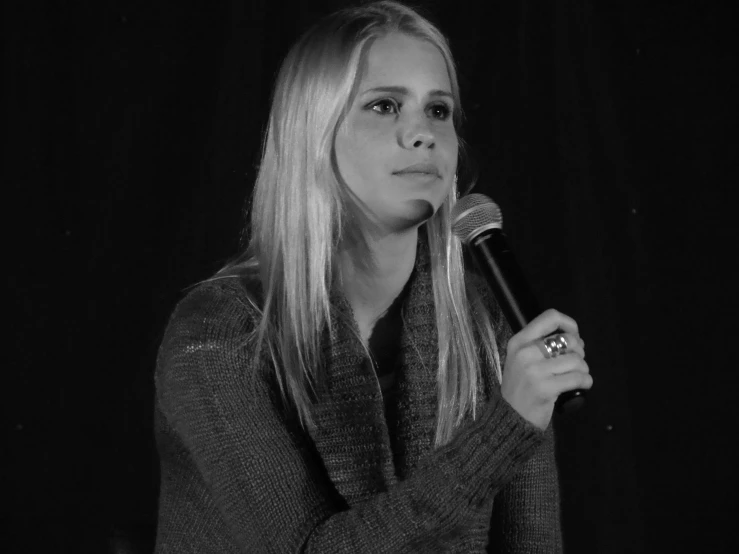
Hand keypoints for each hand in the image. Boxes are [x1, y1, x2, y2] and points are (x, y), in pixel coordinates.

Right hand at [500, 309, 591, 429]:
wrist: (511, 417)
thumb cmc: (520, 387)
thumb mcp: (522, 360)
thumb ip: (540, 345)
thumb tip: (574, 337)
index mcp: (519, 341)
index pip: (550, 317)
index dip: (569, 324)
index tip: (574, 336)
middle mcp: (525, 353)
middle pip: (568, 340)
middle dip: (579, 352)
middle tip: (575, 363)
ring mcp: (534, 371)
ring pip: (576, 360)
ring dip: (583, 369)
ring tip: (577, 377)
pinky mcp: (546, 388)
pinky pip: (578, 378)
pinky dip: (586, 381)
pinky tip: (582, 385)